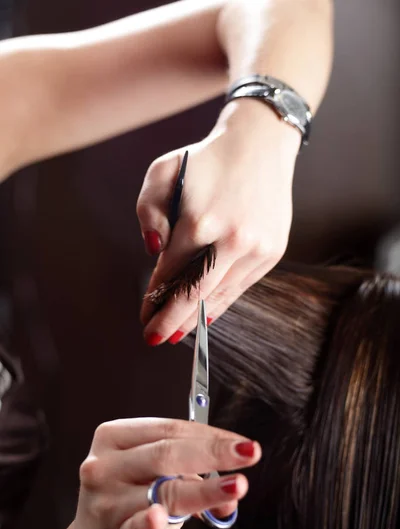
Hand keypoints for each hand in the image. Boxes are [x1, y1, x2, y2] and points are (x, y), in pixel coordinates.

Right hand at [60, 418, 260, 528]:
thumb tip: (233, 486)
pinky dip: (149, 524)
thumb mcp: (153, 478)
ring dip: (204, 490)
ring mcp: (106, 504)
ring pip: (164, 492)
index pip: (169, 429)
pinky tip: (157, 519)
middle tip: (248, 453)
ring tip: (234, 487)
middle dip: (214, 453)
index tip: (242, 442)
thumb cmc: (128, 504)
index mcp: (113, 438)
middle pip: (167, 454)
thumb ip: (190, 474)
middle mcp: (104, 466)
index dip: (210, 434)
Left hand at [137, 100, 299, 344]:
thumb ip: (148, 212)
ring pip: (220, 295)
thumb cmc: (205, 160)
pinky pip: (240, 287)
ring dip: (196, 318)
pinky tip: (206, 315)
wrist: (259, 146)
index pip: (171, 272)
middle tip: (154, 339)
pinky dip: (221, 303)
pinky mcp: (271, 253)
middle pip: (195, 294)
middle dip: (172, 321)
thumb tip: (153, 252)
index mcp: (200, 221)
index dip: (155, 297)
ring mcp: (256, 249)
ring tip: (178, 335)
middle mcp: (232, 240)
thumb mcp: (163, 172)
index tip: (144, 316)